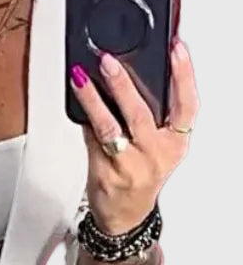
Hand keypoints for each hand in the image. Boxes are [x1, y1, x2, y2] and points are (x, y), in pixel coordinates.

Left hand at [70, 39, 198, 234]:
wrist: (124, 216)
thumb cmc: (141, 176)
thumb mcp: (159, 148)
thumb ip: (152, 117)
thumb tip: (125, 77)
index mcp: (175, 144)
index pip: (187, 105)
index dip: (184, 74)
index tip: (176, 48)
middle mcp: (155, 155)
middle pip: (141, 113)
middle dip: (123, 84)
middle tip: (108, 61)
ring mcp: (129, 166)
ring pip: (109, 127)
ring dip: (93, 100)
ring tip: (81, 79)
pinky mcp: (105, 174)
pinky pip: (92, 141)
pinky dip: (84, 120)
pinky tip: (76, 104)